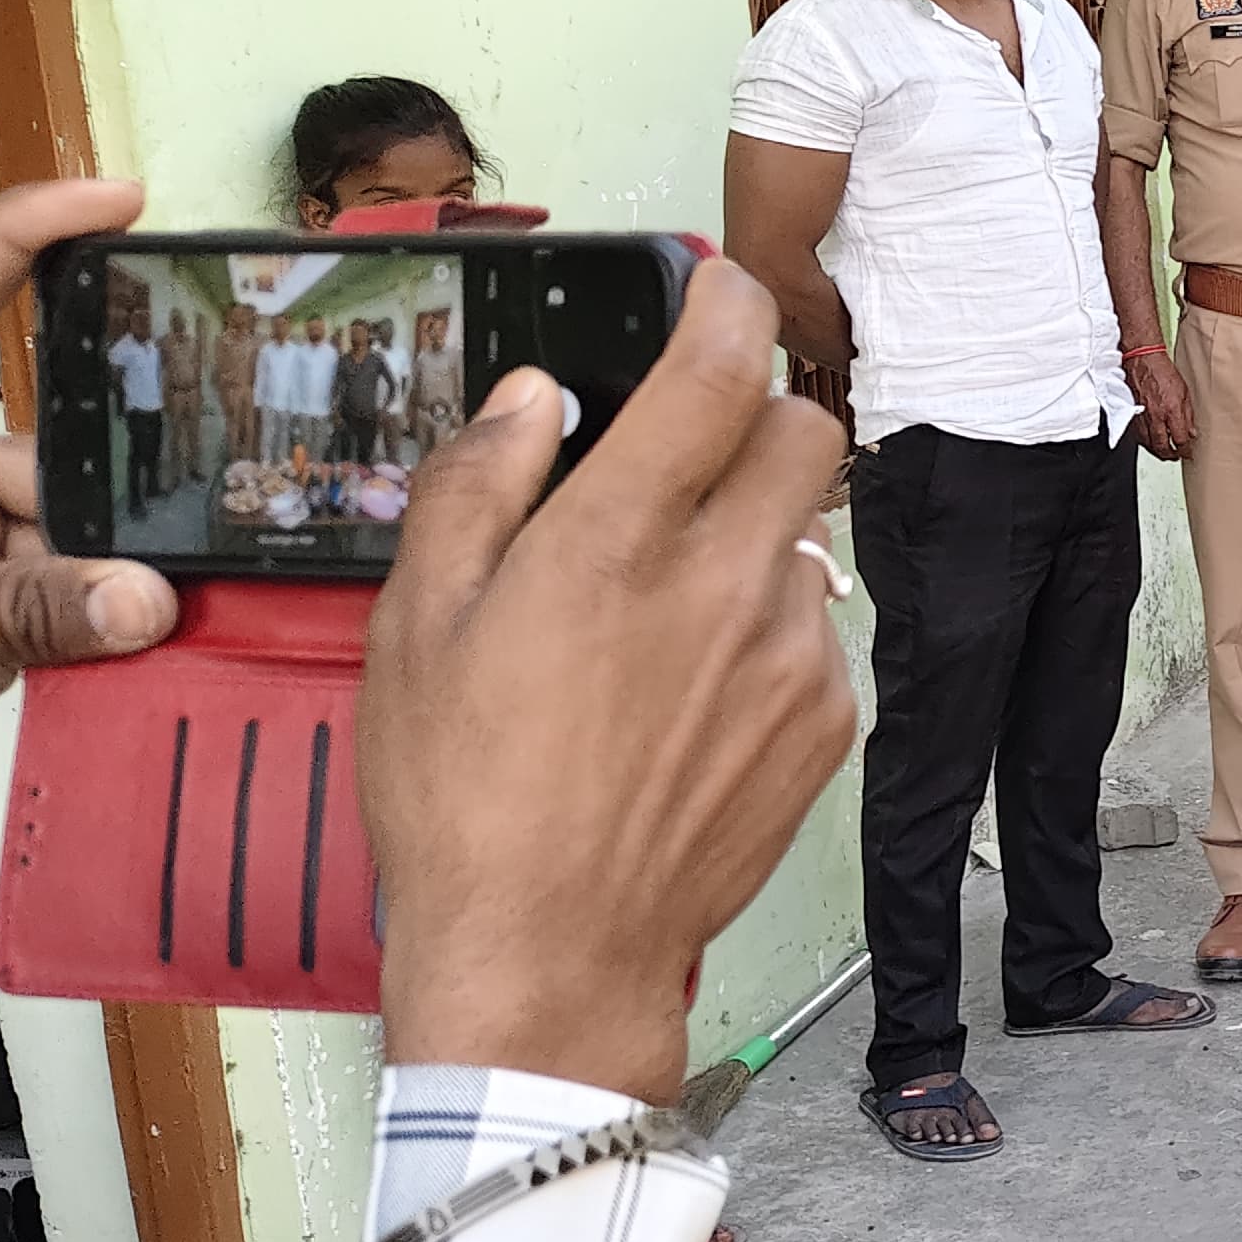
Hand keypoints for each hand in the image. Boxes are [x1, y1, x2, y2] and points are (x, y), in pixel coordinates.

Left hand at [0, 180, 182, 708]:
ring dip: (75, 584)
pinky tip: (66, 646)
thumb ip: (27, 613)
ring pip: (61, 529)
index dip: (34, 227)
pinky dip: (72, 618)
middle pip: (43, 448)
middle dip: (81, 515)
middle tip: (103, 576)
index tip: (121, 201)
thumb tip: (141, 600)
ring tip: (58, 636)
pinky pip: (57, 583)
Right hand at [362, 258, 855, 1103]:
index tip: (715, 291)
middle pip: (807, 433)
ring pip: (812, 536)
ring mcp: (790, 656)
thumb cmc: (465, 796)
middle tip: (691, 451)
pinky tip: (693, 687)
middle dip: (757, 416)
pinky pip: (816, 630)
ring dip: (756, 534)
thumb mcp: (417, 623)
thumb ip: (479, 485)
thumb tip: (538, 397)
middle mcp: (726, 586)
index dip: (727, 306)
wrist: (550, 950)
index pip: (718, 370)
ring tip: (665, 605)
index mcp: (616, 543)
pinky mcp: (824, 722)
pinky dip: (767, 629)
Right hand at [1124, 343, 1195, 461]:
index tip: (1188, 452)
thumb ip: (1188, 415)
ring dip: (1157, 451)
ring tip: (1164, 452)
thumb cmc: (1163, 371)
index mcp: (1171, 410)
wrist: (1143, 360)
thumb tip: (1191, 432)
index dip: (1185, 450)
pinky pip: (1138, 435)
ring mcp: (1142, 416)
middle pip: (1162, 447)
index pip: (1179, 440)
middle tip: (1176, 456)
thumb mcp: (1185, 392)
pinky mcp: (1132, 414)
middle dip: (1170, 456)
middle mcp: (1155, 416)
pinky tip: (1151, 442)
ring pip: (1148, 444)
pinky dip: (1145, 442)